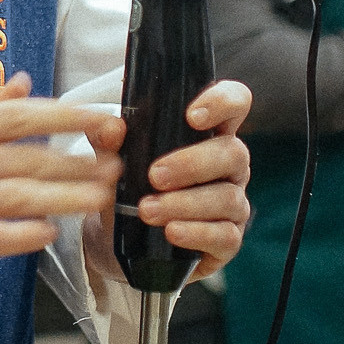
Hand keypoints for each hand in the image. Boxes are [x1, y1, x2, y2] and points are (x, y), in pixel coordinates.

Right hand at [0, 76, 121, 287]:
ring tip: (99, 199)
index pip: (18, 117)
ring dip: (65, 199)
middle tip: (119, 167)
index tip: (107, 121)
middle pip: (27, 159)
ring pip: (16, 197)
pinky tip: (49, 234)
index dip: (67, 117)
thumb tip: (24, 81)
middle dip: (80, 163)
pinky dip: (25, 235)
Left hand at [122, 78, 253, 279]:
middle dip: (192, 164)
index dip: (222, 102)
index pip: (234, 103)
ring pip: (227, 197)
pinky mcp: (228, 239)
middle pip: (233, 153)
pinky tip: (172, 232)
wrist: (121, 241)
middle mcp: (230, 165)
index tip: (192, 116)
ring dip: (185, 204)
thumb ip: (110, 141)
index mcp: (209, 134)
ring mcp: (234, 203)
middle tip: (154, 175)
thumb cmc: (131, 187)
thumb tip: (112, 128)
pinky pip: (225, 236)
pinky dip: (197, 233)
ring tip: (148, 210)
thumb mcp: (114, 161)